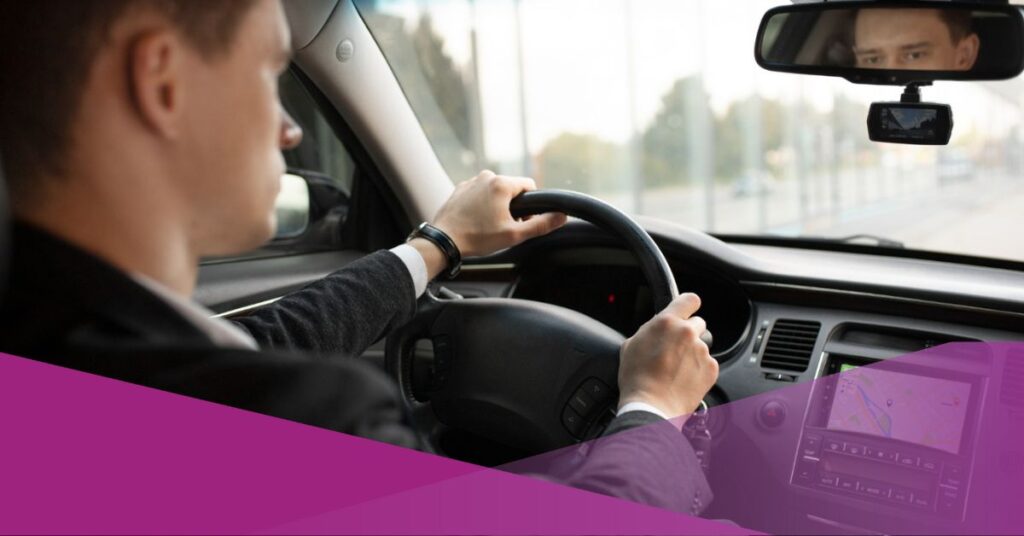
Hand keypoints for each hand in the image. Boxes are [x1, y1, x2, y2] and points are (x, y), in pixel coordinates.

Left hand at [431, 170, 566, 256]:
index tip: (522, 221)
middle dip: (514, 206)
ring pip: (495, 191)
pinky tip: (476, 221)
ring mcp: (471, 181)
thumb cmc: (477, 238)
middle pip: (512, 188)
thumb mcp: (514, 235)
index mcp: (501, 183)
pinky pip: (480, 193)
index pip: (529, 186)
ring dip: (498, 205)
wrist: (444, 241)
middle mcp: (486, 176)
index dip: (531, 205)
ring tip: (488, 225)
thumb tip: (561, 216)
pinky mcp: (460, 189)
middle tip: (505, 226)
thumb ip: (540, 224)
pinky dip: (482, 205)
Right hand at [617, 293, 717, 418]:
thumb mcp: (631, 345)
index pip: (689, 299)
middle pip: (698, 323)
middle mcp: (687, 333)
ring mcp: (701, 351)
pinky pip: (708, 363)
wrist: (651, 407)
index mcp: (667, 322)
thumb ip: (650, 330)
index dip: (689, 304)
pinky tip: (683, 379)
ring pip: (701, 346)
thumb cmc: (637, 379)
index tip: (688, 310)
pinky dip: (699, 369)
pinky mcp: (711, 368)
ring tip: (676, 370)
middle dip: (688, 334)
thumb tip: (657, 329)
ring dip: (692, 354)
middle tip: (675, 350)